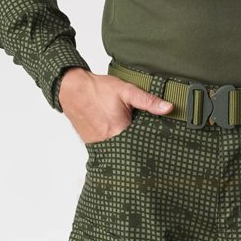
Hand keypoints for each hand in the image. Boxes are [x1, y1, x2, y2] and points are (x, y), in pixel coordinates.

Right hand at [58, 67, 173, 143]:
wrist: (72, 89)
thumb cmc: (98, 89)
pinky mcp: (93, 145)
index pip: (144, 143)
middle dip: (142, 146)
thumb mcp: (126, 91)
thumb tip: (169, 108)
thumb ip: (148, 101)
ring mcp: (101, 145)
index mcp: (121, 130)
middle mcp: (110, 142)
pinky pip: (110, 150)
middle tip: (148, 139)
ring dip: (130, 147)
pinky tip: (122, 138)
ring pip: (122, 151)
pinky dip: (118, 146)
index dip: (153, 141)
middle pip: (133, 150)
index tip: (160, 140)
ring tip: (136, 140)